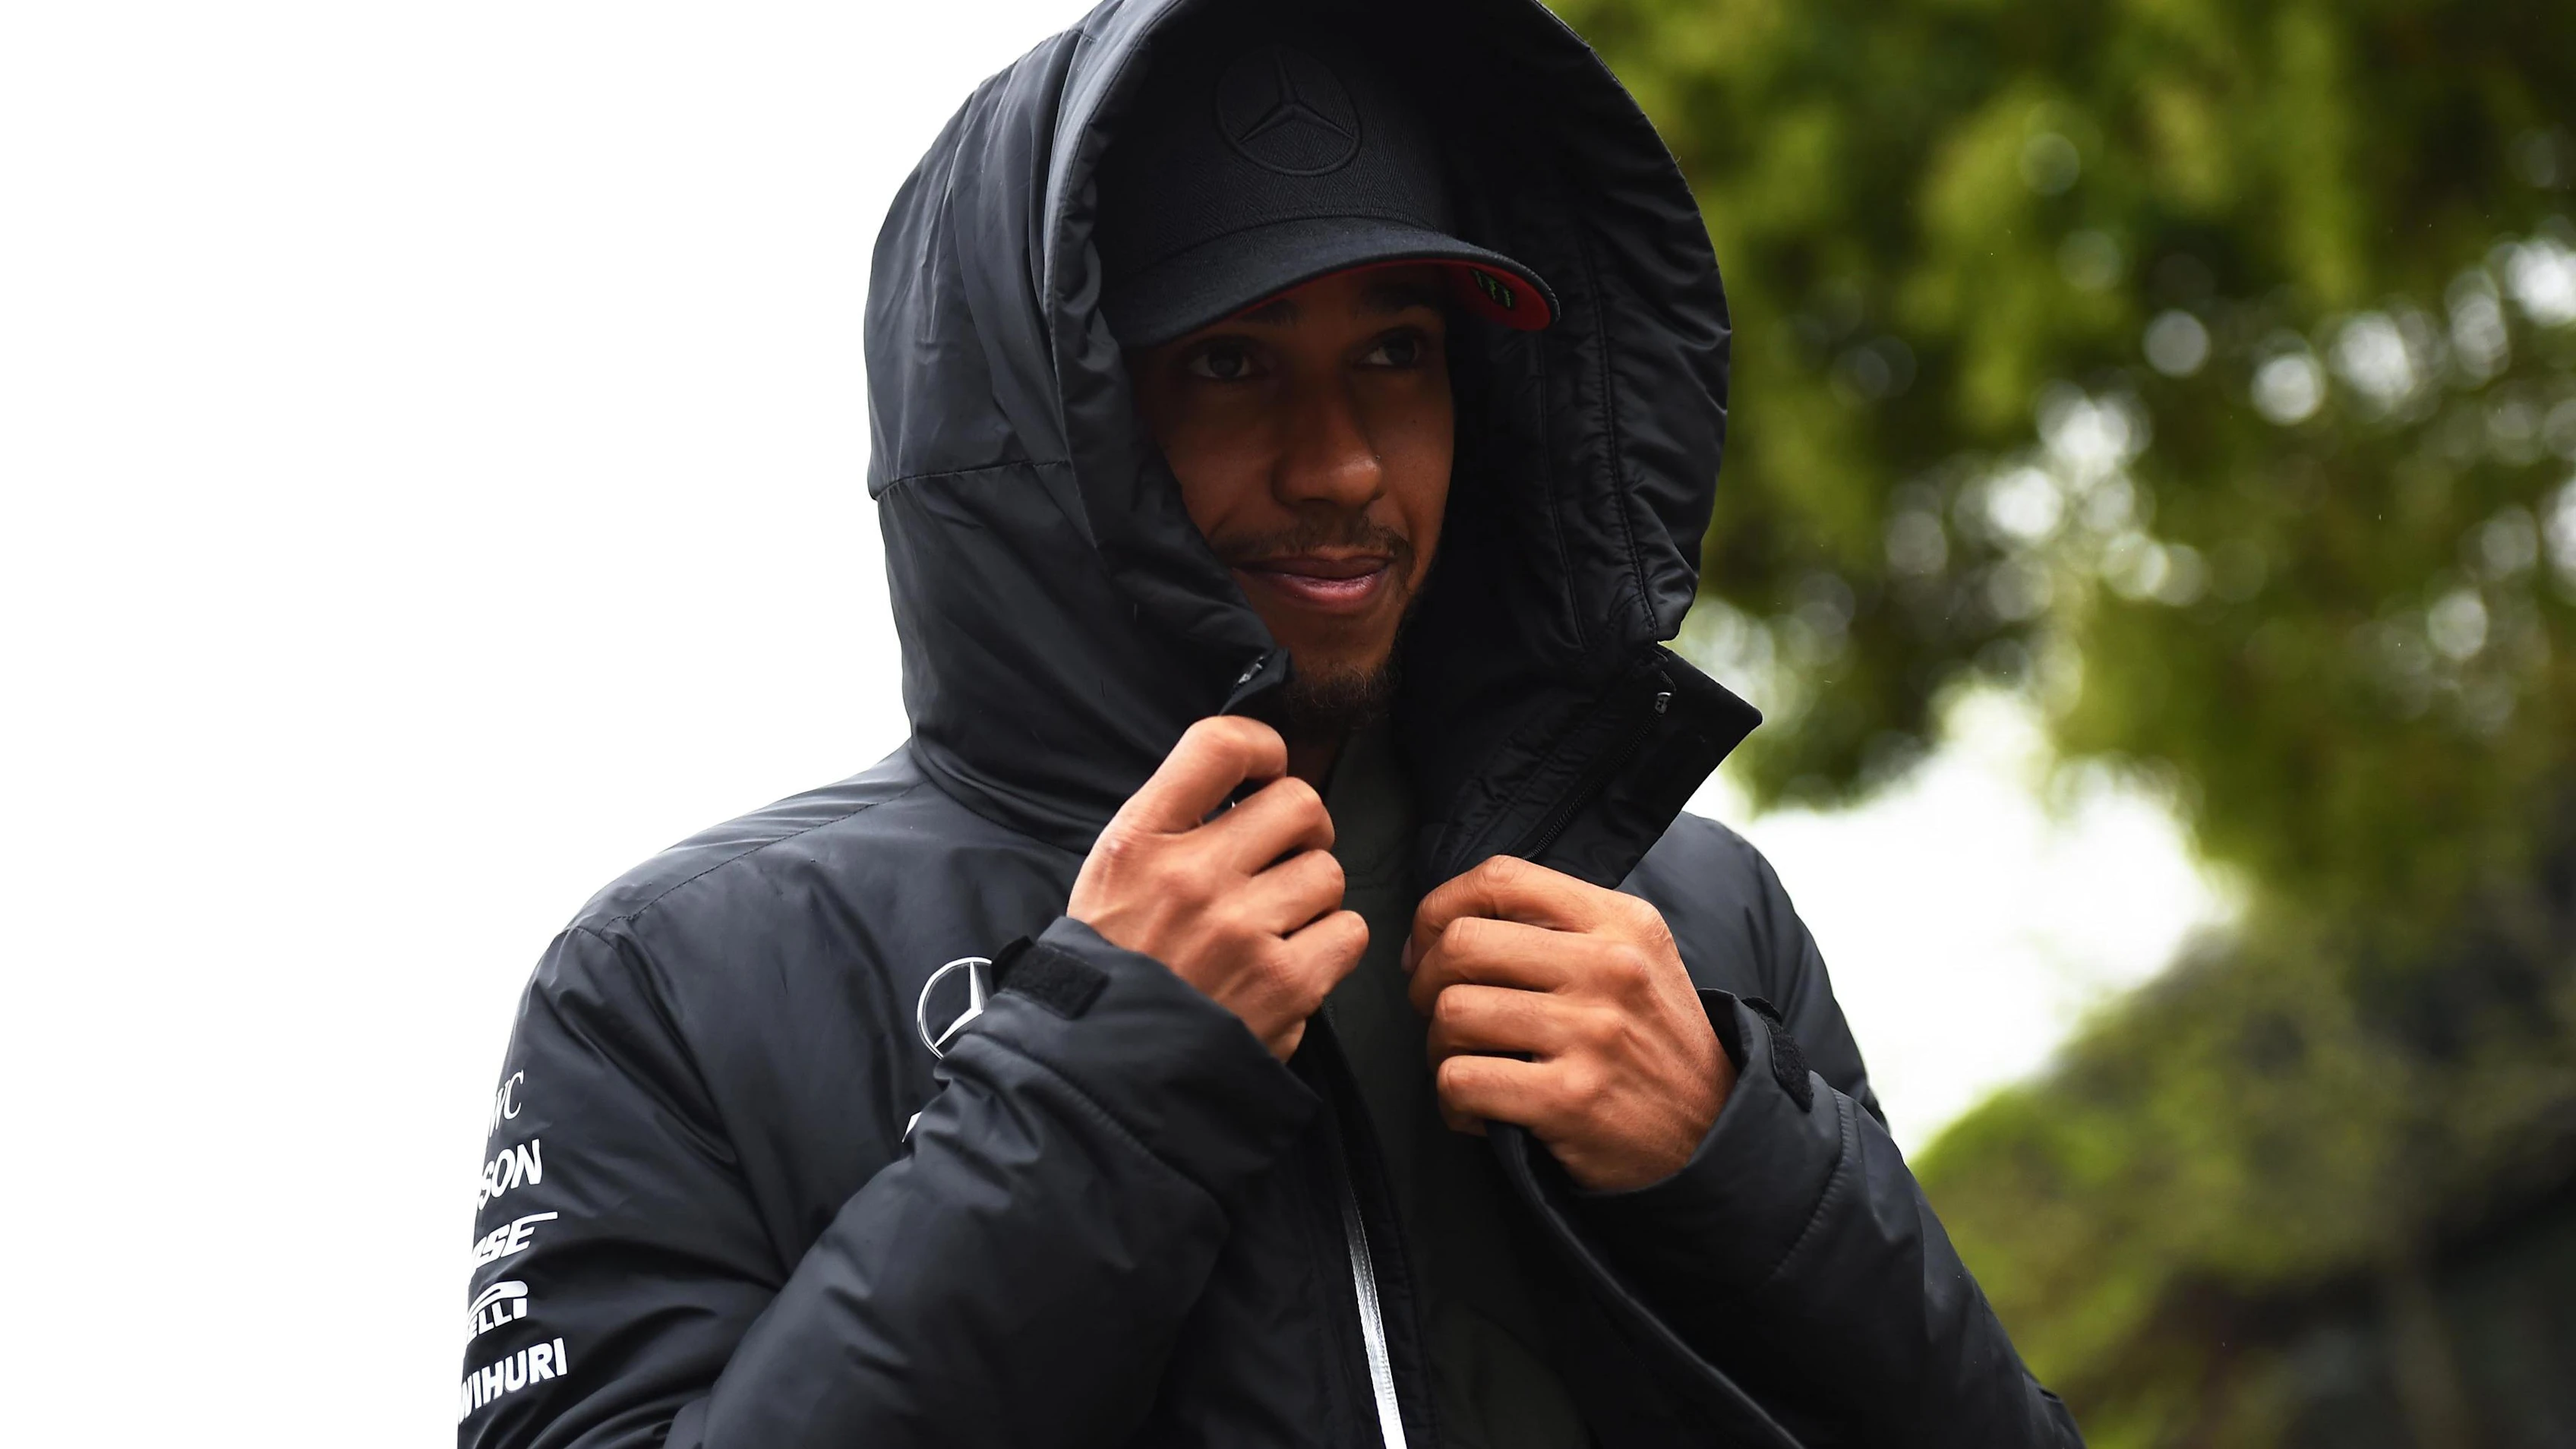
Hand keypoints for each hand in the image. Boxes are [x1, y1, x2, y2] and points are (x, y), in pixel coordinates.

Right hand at [1069, 716, 1367, 1058]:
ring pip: (1328, 871)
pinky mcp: (1284, 984)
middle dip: (1303, 829)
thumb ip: (1175, 822)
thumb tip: (1254, 781)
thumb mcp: (1115, 875)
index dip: (1263, 749)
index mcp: (1142, 840)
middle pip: (1299, 803)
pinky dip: (1331, 945)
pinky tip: (1294, 960)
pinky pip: (1349, 930)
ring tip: (1277, 923)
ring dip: (1314, 896)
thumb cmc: (1118, 965)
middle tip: (1285, 856)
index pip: (1221, 744)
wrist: (1107, 1071)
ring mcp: (1241, 931)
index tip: (1265, 774)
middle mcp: (1192, 877)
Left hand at [1404, 855, 1733, 1190]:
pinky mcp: (1569, 1098)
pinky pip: (1460, 1081)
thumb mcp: (1635, 958)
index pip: (1501, 878)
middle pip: (1461, 944)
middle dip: (1425, 982)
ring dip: (1438, 1048)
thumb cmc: (1652, 1044)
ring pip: (1452, 1013)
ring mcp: (1591, 1033)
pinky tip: (1479, 1112)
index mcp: (1620, 921)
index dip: (1440, 908)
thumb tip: (1447, 922)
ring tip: (1466, 1064)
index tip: (1427, 945)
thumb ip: (1560, 924)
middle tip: (1436, 1012)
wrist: (1714, 1136)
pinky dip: (1452, 1102)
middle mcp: (1609, 967)